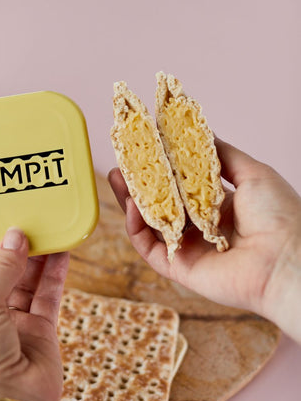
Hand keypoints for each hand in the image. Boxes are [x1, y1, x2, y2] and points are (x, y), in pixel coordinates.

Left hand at [0, 228, 69, 400]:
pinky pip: (47, 294)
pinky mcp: (38, 329)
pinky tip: (61, 250)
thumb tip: (15, 237)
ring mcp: (10, 321)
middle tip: (18, 214)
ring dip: (33, 254)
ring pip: (23, 278)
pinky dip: (54, 272)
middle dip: (5, 243)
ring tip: (44, 225)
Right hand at [109, 138, 300, 340]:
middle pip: (160, 203)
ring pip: (150, 224)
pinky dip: (137, 227)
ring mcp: (189, 248)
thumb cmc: (280, 216)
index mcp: (219, 206)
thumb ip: (221, 155)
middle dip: (139, 183)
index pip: (180, 185)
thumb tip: (199, 132)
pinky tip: (133, 205)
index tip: (144, 148)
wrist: (288, 260)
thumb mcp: (253, 173)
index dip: (161, 167)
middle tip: (121, 163)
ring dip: (130, 201)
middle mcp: (201, 227)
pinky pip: (150, 248)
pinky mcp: (179, 268)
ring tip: (116, 178)